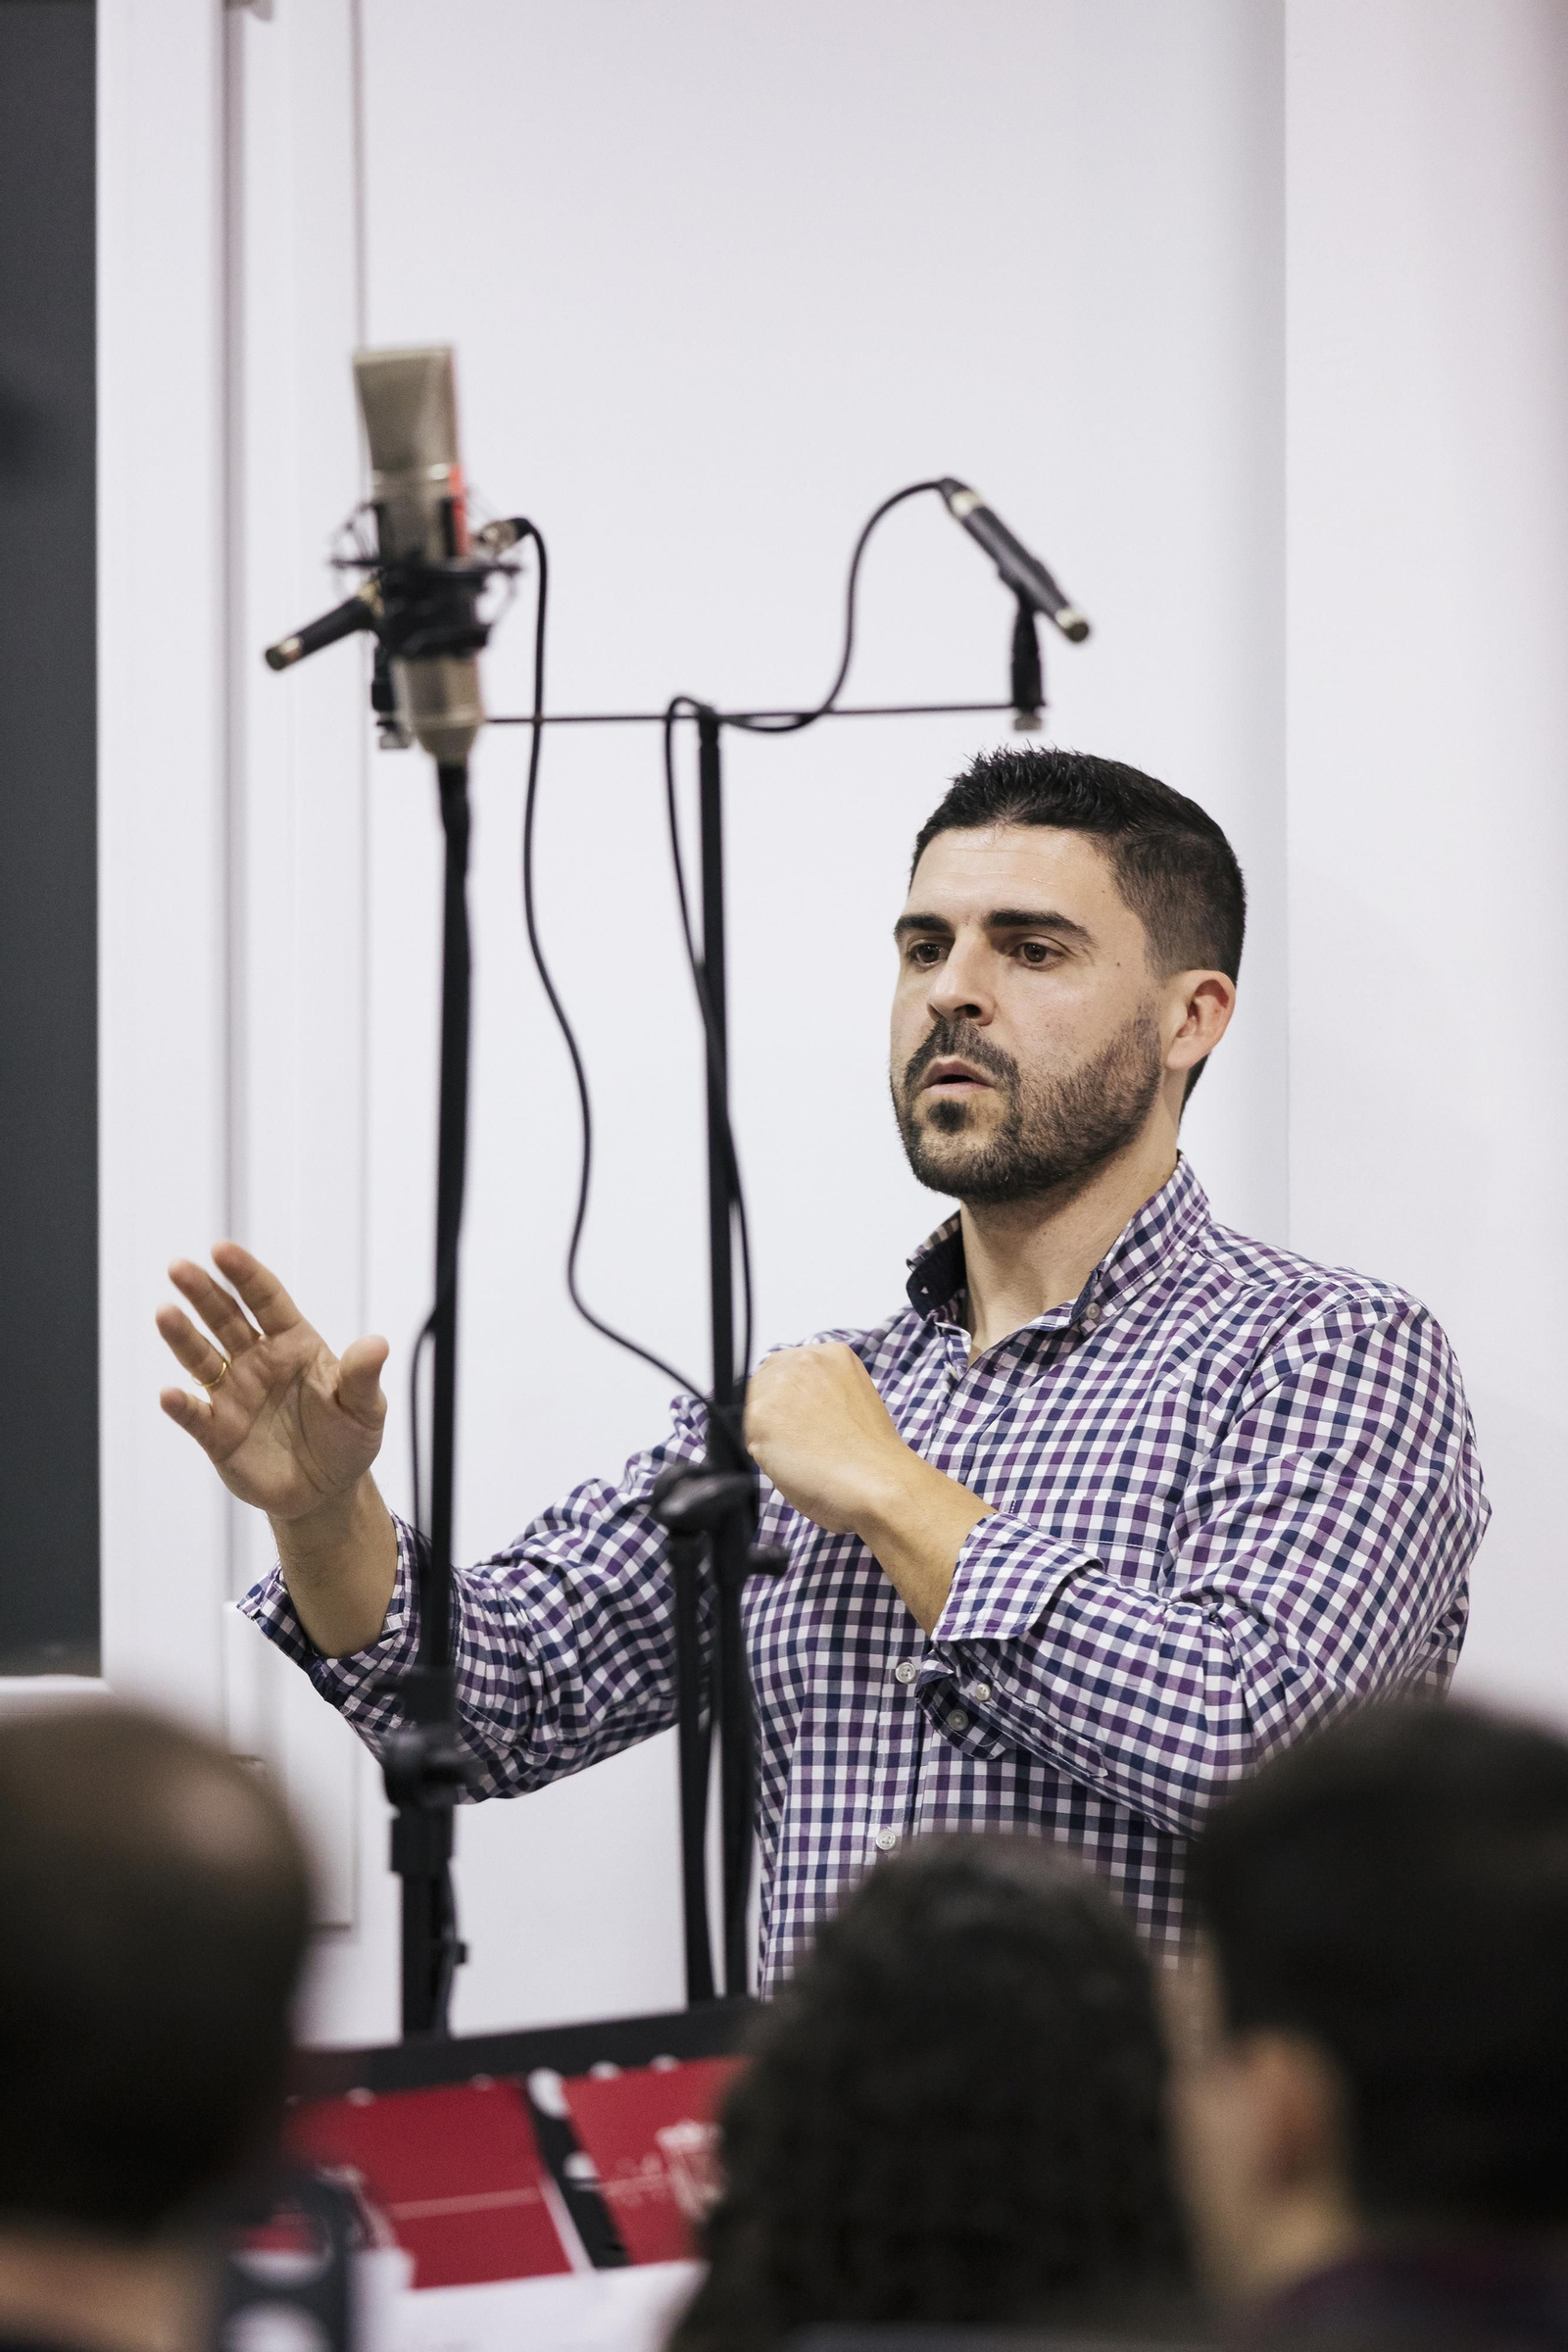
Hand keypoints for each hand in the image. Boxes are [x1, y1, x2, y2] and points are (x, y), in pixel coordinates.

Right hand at [156, 1244, 387, 1521]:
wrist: (328, 1490)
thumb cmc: (348, 1437)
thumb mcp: (365, 1408)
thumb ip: (362, 1376)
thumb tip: (377, 1344)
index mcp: (293, 1344)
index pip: (266, 1300)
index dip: (245, 1275)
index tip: (221, 1251)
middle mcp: (256, 1362)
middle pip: (225, 1320)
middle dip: (203, 1293)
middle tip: (179, 1267)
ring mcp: (234, 1396)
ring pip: (202, 1359)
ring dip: (182, 1337)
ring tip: (165, 1313)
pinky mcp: (218, 1434)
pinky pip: (195, 1416)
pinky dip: (182, 1406)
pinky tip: (170, 1395)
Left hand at [744, 1343, 911, 1533]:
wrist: (878, 1482)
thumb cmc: (872, 1456)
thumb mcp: (853, 1400)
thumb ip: (820, 1392)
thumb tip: (794, 1406)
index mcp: (832, 1354)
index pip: (786, 1369)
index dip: (788, 1401)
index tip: (798, 1422)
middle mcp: (804, 1360)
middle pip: (764, 1384)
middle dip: (774, 1414)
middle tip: (801, 1444)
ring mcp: (780, 1385)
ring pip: (752, 1412)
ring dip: (769, 1436)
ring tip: (802, 1456)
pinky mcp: (761, 1415)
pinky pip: (747, 1438)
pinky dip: (765, 1457)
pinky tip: (793, 1465)